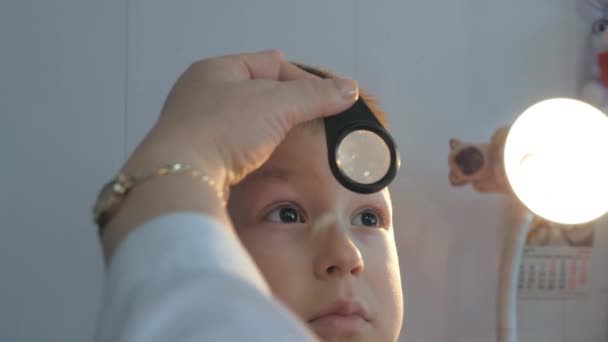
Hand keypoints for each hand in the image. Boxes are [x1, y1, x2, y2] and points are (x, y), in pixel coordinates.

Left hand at [101, 50, 358, 259]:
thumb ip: (315, 96)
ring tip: (289, 136)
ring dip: (268, 125)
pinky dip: (251, 144)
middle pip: (256, 89)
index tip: (326, 97)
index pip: (270, 63)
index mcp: (216, 69)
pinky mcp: (196, 152)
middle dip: (284, 101)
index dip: (302, 78)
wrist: (182, 175)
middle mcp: (201, 92)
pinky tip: (262, 154)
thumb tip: (349, 90)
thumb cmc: (221, 130)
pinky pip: (232, 141)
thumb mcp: (277, 105)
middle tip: (309, 115)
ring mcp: (196, 123)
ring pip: (244, 117)